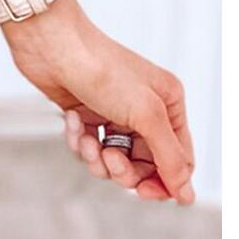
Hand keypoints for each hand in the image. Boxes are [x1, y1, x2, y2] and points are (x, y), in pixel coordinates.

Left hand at [0, 0, 197, 204]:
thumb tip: (187, 195)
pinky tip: (71, 122)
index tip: (145, 192)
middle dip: (125, 169)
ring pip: (115, 160)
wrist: (51, 43)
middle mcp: (144, 110)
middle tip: (109, 158)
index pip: (179, 159)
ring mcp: (114, 113)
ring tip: (86, 139)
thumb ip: (169, 157)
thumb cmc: (101, 68)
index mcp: (168, 104)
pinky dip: (79, 142)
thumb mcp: (146, 113)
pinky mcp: (87, 115)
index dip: (165, 182)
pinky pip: (89, 148)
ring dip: (98, 158)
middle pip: (145, 165)